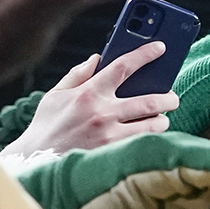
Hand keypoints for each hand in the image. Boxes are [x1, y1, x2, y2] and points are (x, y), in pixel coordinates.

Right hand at [1, 41, 178, 157]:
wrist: (37, 161)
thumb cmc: (47, 126)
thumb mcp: (56, 95)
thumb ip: (77, 74)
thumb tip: (97, 58)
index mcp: (88, 92)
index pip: (124, 66)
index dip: (145, 54)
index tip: (160, 47)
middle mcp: (102, 112)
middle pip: (150, 100)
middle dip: (168, 97)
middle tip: (172, 97)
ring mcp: (110, 134)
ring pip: (153, 124)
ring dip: (162, 120)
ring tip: (162, 118)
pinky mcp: (113, 153)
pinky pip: (143, 142)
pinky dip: (152, 137)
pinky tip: (152, 135)